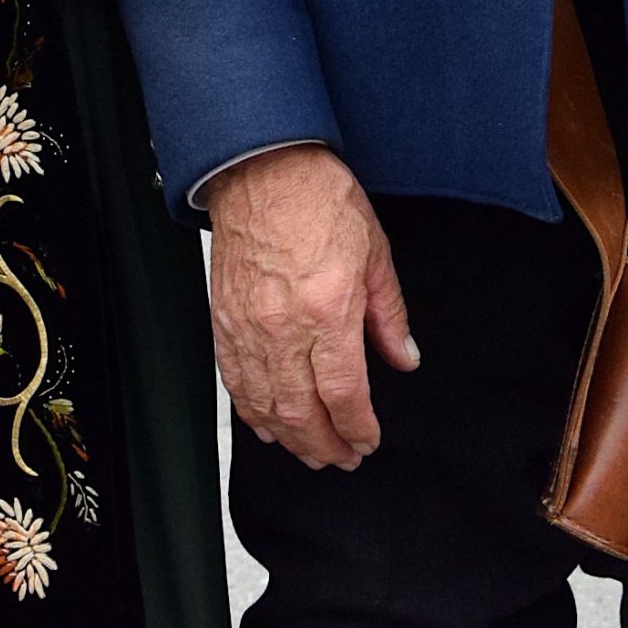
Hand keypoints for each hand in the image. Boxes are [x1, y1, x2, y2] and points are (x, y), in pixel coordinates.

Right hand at [205, 144, 418, 468]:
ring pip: (266, 406)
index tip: (367, 441)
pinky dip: (253, 412)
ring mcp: (248, 328)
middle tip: (343, 459)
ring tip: (312, 452)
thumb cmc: (320, 199)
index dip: (357, 427)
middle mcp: (284, 327)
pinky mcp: (223, 322)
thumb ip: (389, 315)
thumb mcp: (375, 252)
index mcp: (328, 309)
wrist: (264, 169)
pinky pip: (236, 383)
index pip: (344, 393)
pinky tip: (269, 425)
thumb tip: (404, 358)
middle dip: (326, 445)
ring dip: (291, 439)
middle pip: (303, 412)